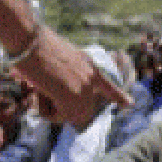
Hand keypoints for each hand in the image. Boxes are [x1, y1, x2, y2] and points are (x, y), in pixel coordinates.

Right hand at [13, 29, 131, 129]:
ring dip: (51, 110)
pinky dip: (47, 112)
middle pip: (81, 110)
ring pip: (69, 116)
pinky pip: (61, 118)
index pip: (108, 86)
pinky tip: (38, 95)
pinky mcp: (72, 98)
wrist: (32, 42)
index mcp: (89, 66)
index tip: (129, 104)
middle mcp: (90, 80)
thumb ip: (67, 74)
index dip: (119, 97)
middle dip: (61, 108)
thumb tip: (56, 92)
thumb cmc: (38, 46)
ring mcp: (83, 90)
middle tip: (43, 94)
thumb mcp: (61, 57)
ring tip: (38, 92)